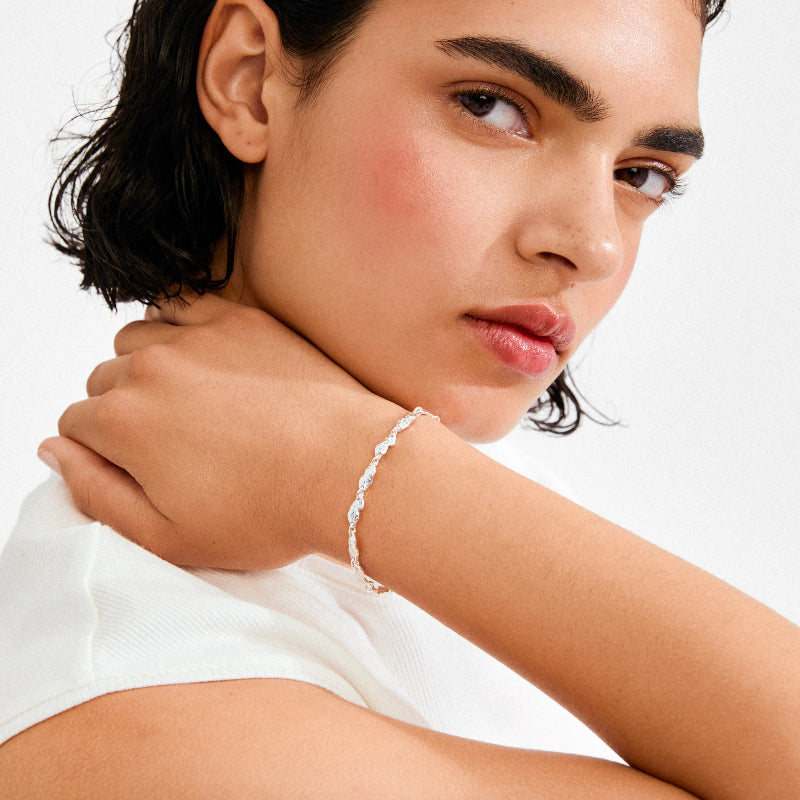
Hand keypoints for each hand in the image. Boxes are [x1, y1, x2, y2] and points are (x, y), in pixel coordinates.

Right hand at [40, 295, 403, 567]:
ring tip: (187, 402)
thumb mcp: (167, 536)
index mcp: (122, 423)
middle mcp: (148, 368)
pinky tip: (198, 354)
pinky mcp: (240, 318)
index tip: (140, 468)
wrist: (348, 471)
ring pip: (136, 340)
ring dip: (146, 366)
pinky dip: (176, 324)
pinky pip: (181, 304)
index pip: (75, 426)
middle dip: (122, 411)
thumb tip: (53, 451)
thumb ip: (95, 492)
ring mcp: (195, 336)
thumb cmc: (267, 512)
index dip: (102, 452)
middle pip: (104, 381)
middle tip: (173, 444)